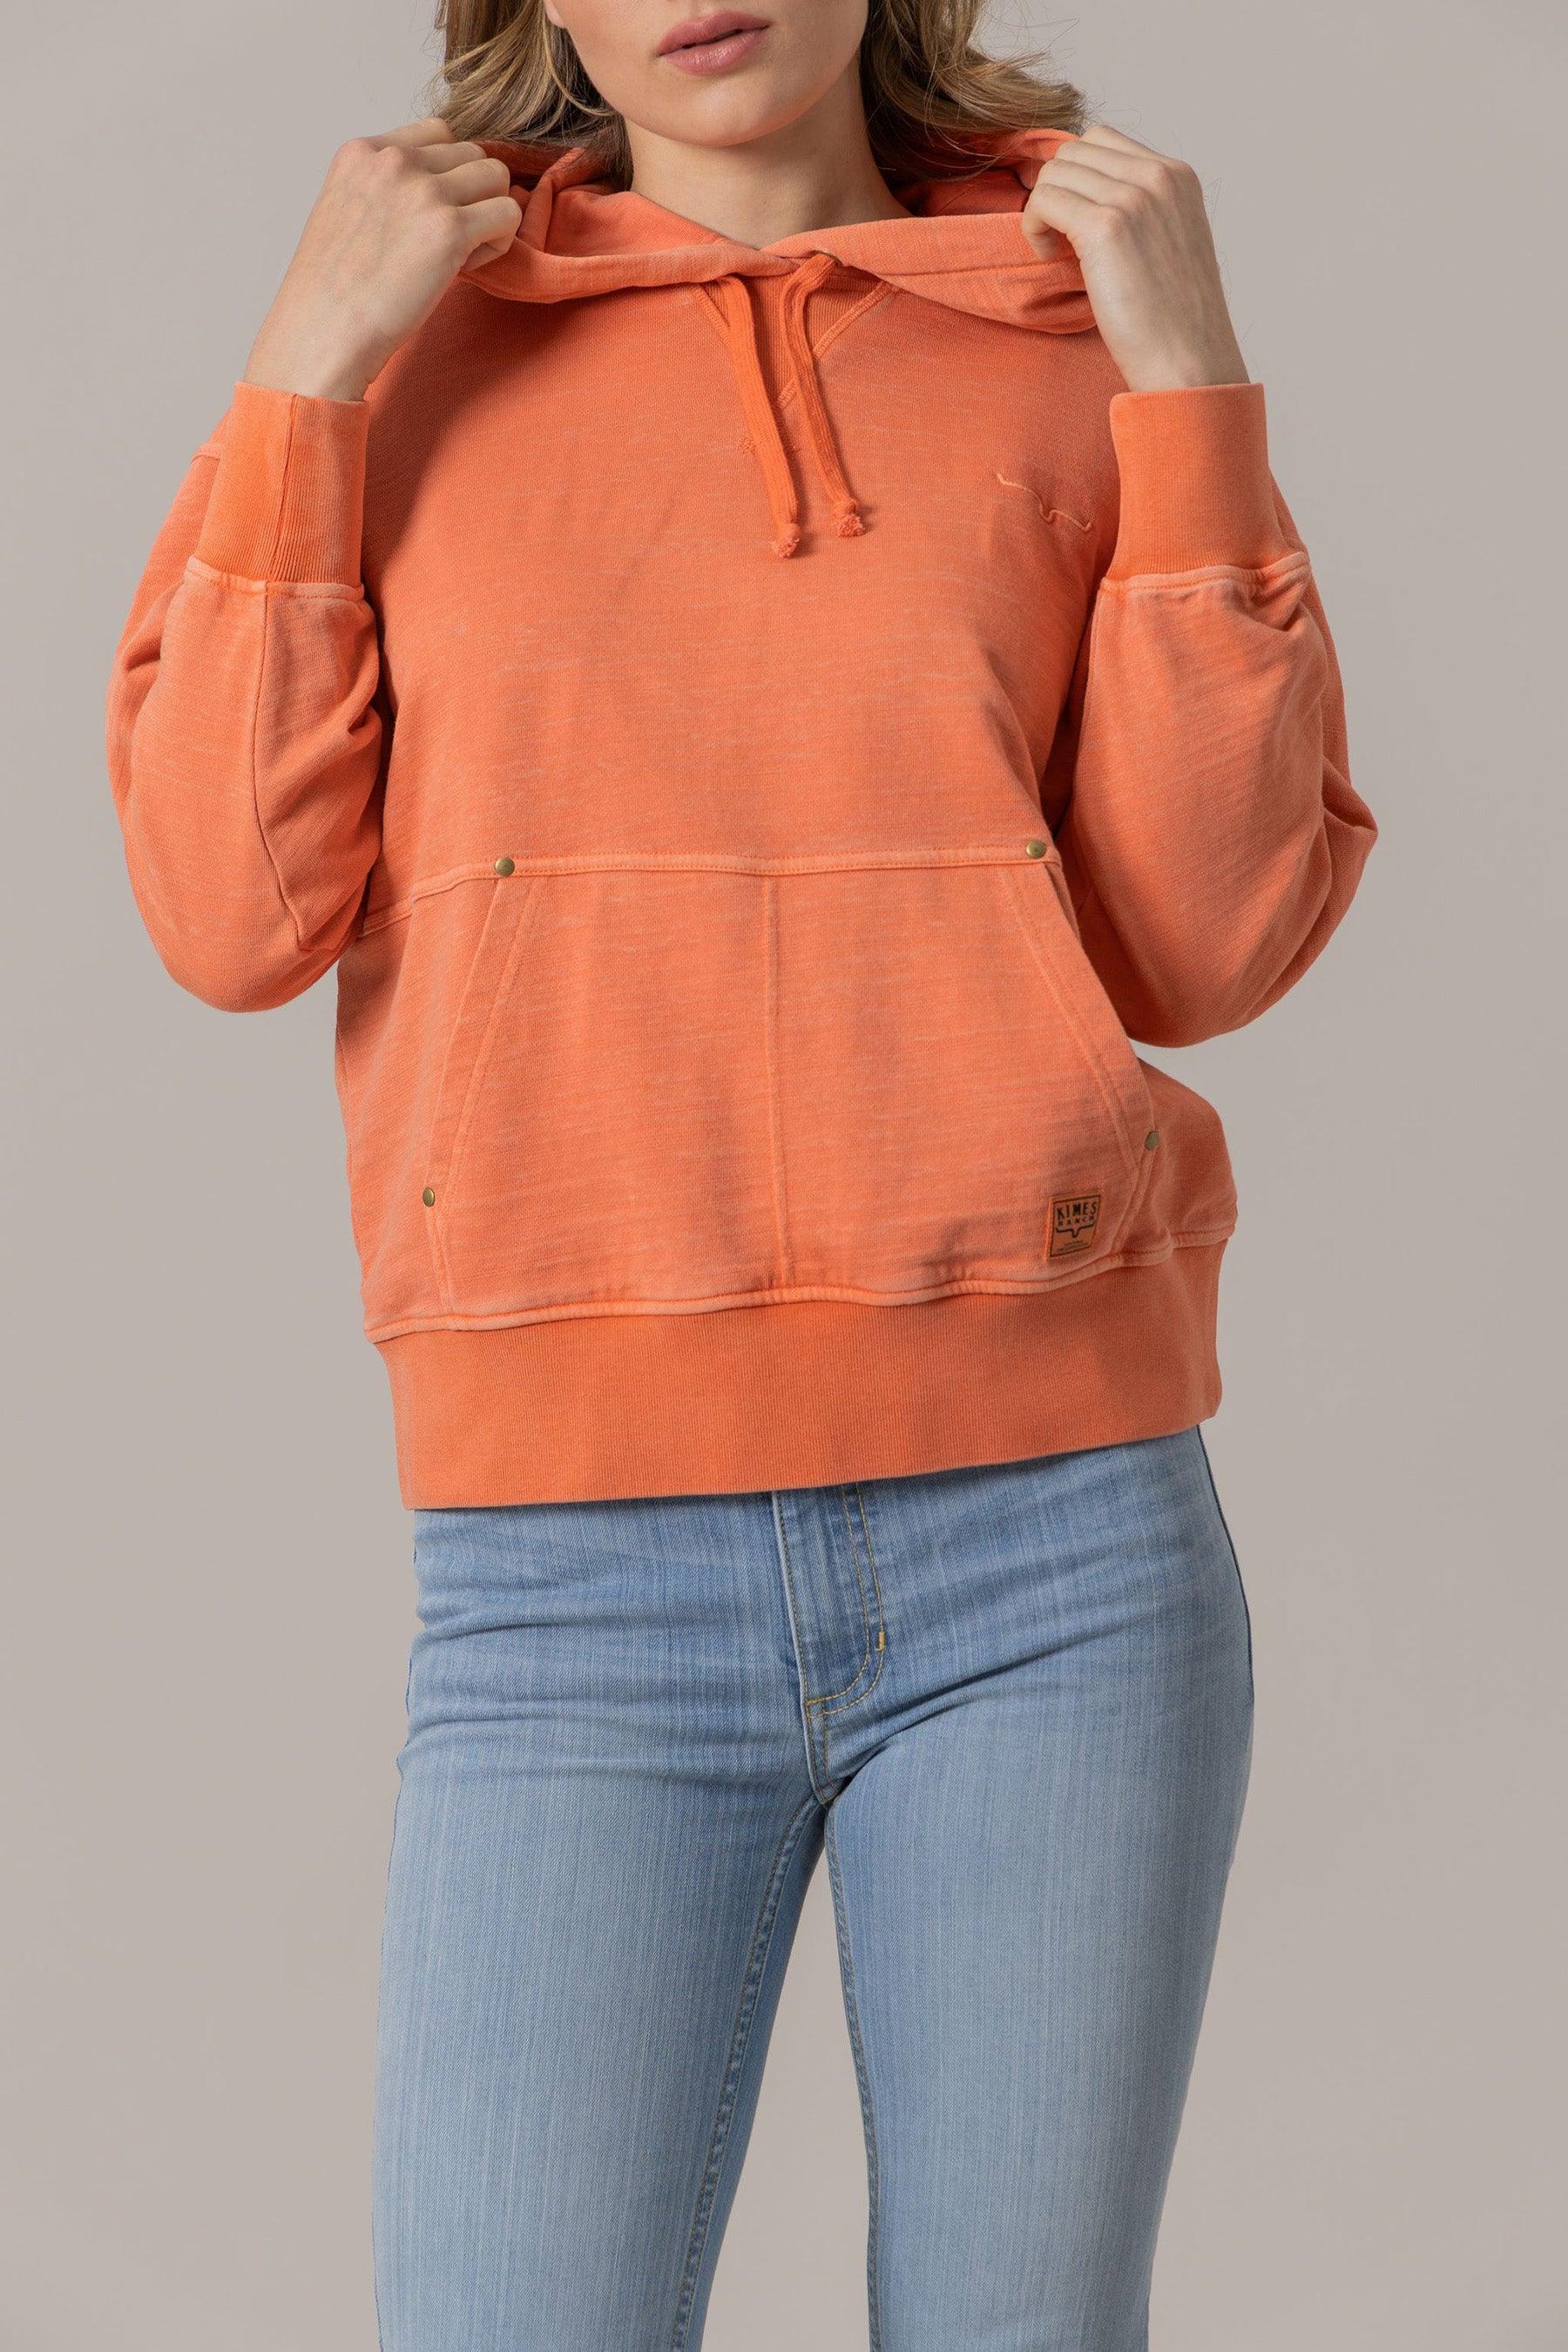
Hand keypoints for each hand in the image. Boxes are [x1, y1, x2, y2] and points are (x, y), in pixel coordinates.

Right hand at [241, 116, 521, 402]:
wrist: (324, 332)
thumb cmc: (335, 291)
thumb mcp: (345, 211)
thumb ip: (385, 186)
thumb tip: (439, 189)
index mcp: (362, 151)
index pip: (437, 133)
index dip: (447, 174)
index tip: (427, 216)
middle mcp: (393, 159)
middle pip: (472, 153)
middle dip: (470, 197)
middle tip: (445, 244)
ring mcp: (423, 190)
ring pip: (496, 176)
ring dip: (489, 215)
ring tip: (459, 254)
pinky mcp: (449, 227)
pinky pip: (507, 213)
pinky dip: (498, 243)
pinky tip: (467, 268)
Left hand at [1021, 125, 1250, 393]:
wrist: (1189, 361)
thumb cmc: (1174, 320)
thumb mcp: (1169, 243)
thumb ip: (1142, 210)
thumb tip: (1087, 197)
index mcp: (1178, 176)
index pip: (1104, 141)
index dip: (1077, 178)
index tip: (1075, 220)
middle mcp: (1158, 175)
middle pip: (1075, 151)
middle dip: (1057, 191)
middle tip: (1059, 237)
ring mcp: (1133, 197)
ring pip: (1055, 172)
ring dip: (1043, 209)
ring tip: (1056, 251)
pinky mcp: (1106, 226)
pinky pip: (1044, 200)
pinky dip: (1034, 226)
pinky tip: (1049, 257)